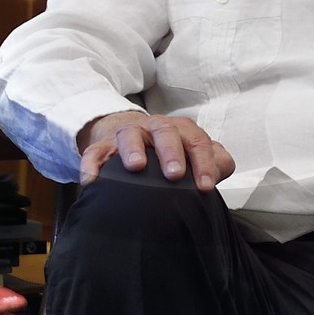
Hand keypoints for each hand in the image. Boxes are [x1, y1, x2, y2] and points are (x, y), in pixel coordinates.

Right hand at [77, 109, 234, 191]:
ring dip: (133, 149)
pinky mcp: (103, 145)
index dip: (204, 163)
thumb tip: (221, 168)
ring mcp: (128, 134)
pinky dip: (92, 164)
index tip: (205, 186)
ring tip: (136, 166)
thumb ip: (214, 161)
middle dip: (170, 152)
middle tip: (174, 174)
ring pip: (129, 135)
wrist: (131, 136)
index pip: (196, 141)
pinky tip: (92, 180)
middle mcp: (155, 128)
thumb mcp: (192, 153)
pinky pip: (95, 152)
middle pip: (165, 132)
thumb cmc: (168, 151)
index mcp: (180, 130)